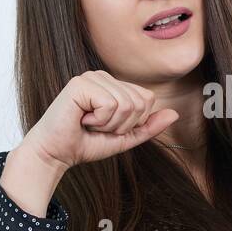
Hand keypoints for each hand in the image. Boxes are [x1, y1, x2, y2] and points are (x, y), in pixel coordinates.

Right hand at [19, 70, 178, 172]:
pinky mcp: (80, 83)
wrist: (56, 154)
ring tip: (89, 123)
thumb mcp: (125, 138)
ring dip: (109, 124)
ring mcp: (92, 77)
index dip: (133, 123)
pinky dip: (99, 120)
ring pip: (126, 104)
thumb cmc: (85, 144)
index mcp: (114, 85)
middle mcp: (103, 76)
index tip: (109, 127)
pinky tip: (81, 119)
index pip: (147, 99)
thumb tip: (174, 113)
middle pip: (140, 102)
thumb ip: (148, 126)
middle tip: (98, 127)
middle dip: (122, 125)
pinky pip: (110, 104)